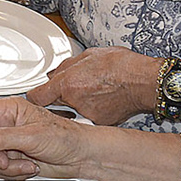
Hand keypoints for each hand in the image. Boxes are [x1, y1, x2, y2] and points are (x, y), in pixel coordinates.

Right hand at [0, 96, 92, 178]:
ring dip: (5, 166)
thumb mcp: (31, 136)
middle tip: (4, 159)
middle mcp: (6, 124)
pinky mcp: (14, 158)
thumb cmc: (67, 137)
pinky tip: (29, 167)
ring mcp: (9, 142)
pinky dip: (14, 172)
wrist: (83, 156)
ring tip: (25, 163)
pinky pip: (0, 169)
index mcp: (9, 109)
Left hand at [25, 47, 162, 124]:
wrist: (145, 81)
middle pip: (55, 105)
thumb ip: (67, 67)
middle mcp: (74, 102)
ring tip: (94, 93)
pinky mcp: (100, 124)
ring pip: (73, 113)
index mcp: (68, 84)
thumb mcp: (88, 56)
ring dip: (78, 106)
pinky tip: (103, 101)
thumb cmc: (122, 65)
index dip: (35, 96)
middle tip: (74, 89)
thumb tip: (55, 74)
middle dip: (60, 99)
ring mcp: (87, 115)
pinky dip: (93, 111)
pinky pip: (89, 118)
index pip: (37, 97)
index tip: (36, 95)